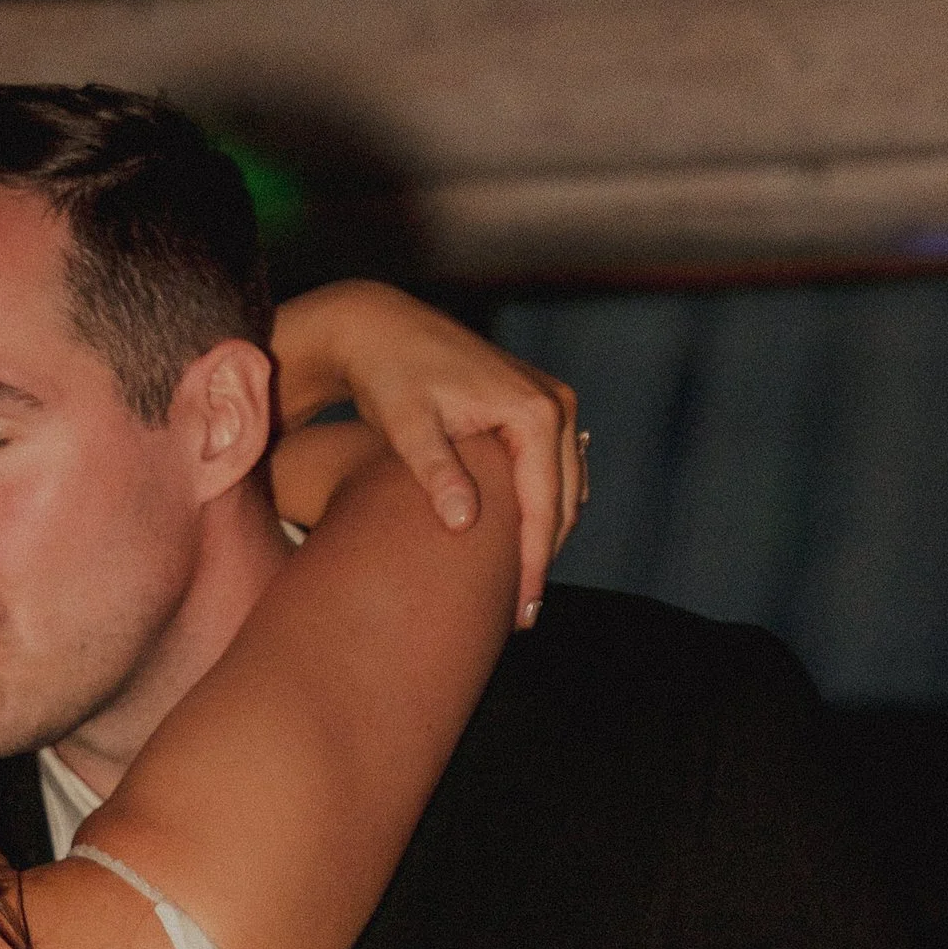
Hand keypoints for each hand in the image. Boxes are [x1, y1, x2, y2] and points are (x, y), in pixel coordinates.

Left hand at [270, 281, 582, 625]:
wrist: (382, 330)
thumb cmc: (389, 377)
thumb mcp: (407, 426)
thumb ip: (436, 472)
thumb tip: (465, 523)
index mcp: (532, 410)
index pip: (543, 504)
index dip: (532, 564)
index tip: (521, 612)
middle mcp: (554, 403)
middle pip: (564, 503)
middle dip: (543, 560)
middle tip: (520, 618)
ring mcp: (551, 403)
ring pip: (565, 492)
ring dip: (544, 540)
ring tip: (517, 594)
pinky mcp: (537, 409)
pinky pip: (552, 474)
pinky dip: (539, 513)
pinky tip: (513, 551)